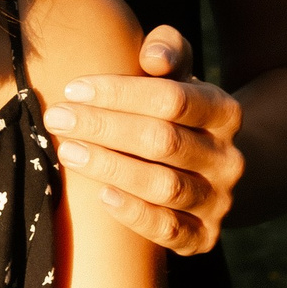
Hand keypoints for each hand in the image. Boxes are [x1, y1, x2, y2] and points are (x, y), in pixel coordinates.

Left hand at [41, 24, 243, 251]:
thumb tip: (153, 56)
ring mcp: (219, 201)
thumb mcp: (178, 74)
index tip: (73, 88)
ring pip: (164, 186)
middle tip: (58, 119)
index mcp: (224, 111)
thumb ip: (167, 50)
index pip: (172, 98)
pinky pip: (169, 229)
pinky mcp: (204, 237)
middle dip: (104, 128)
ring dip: (110, 168)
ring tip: (68, 152)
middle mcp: (227, 158)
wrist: (209, 170)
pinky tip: (102, 195)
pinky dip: (134, 213)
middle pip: (163, 141)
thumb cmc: (178, 111)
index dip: (120, 92)